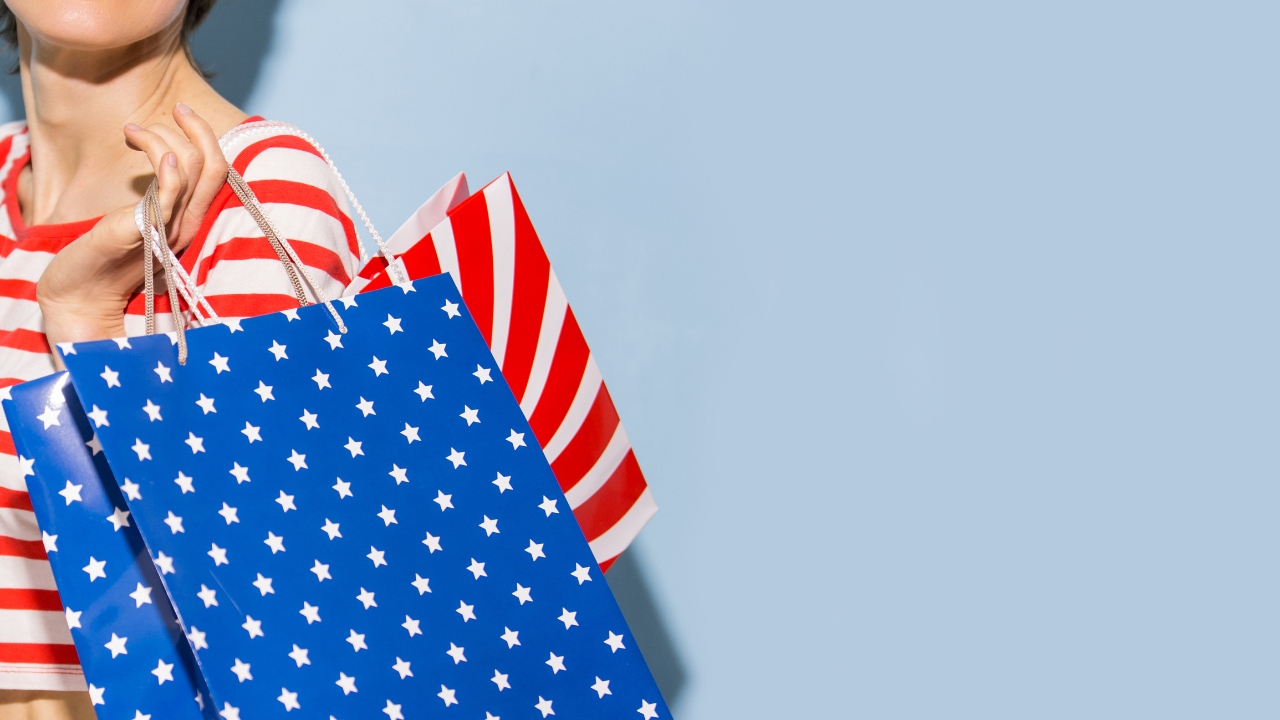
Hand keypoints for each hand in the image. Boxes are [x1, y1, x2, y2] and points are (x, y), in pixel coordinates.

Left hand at [36, 104, 228, 344]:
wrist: (80, 298)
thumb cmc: (101, 259)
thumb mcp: (137, 221)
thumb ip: (156, 197)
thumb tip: (163, 160)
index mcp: (189, 221)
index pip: (218, 172)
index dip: (207, 136)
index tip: (183, 113)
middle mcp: (186, 224)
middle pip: (213, 165)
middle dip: (196, 127)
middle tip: (173, 109)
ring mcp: (168, 228)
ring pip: (188, 166)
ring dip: (161, 137)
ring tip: (132, 131)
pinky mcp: (145, 231)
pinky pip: (168, 189)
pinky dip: (162, 159)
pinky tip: (138, 141)